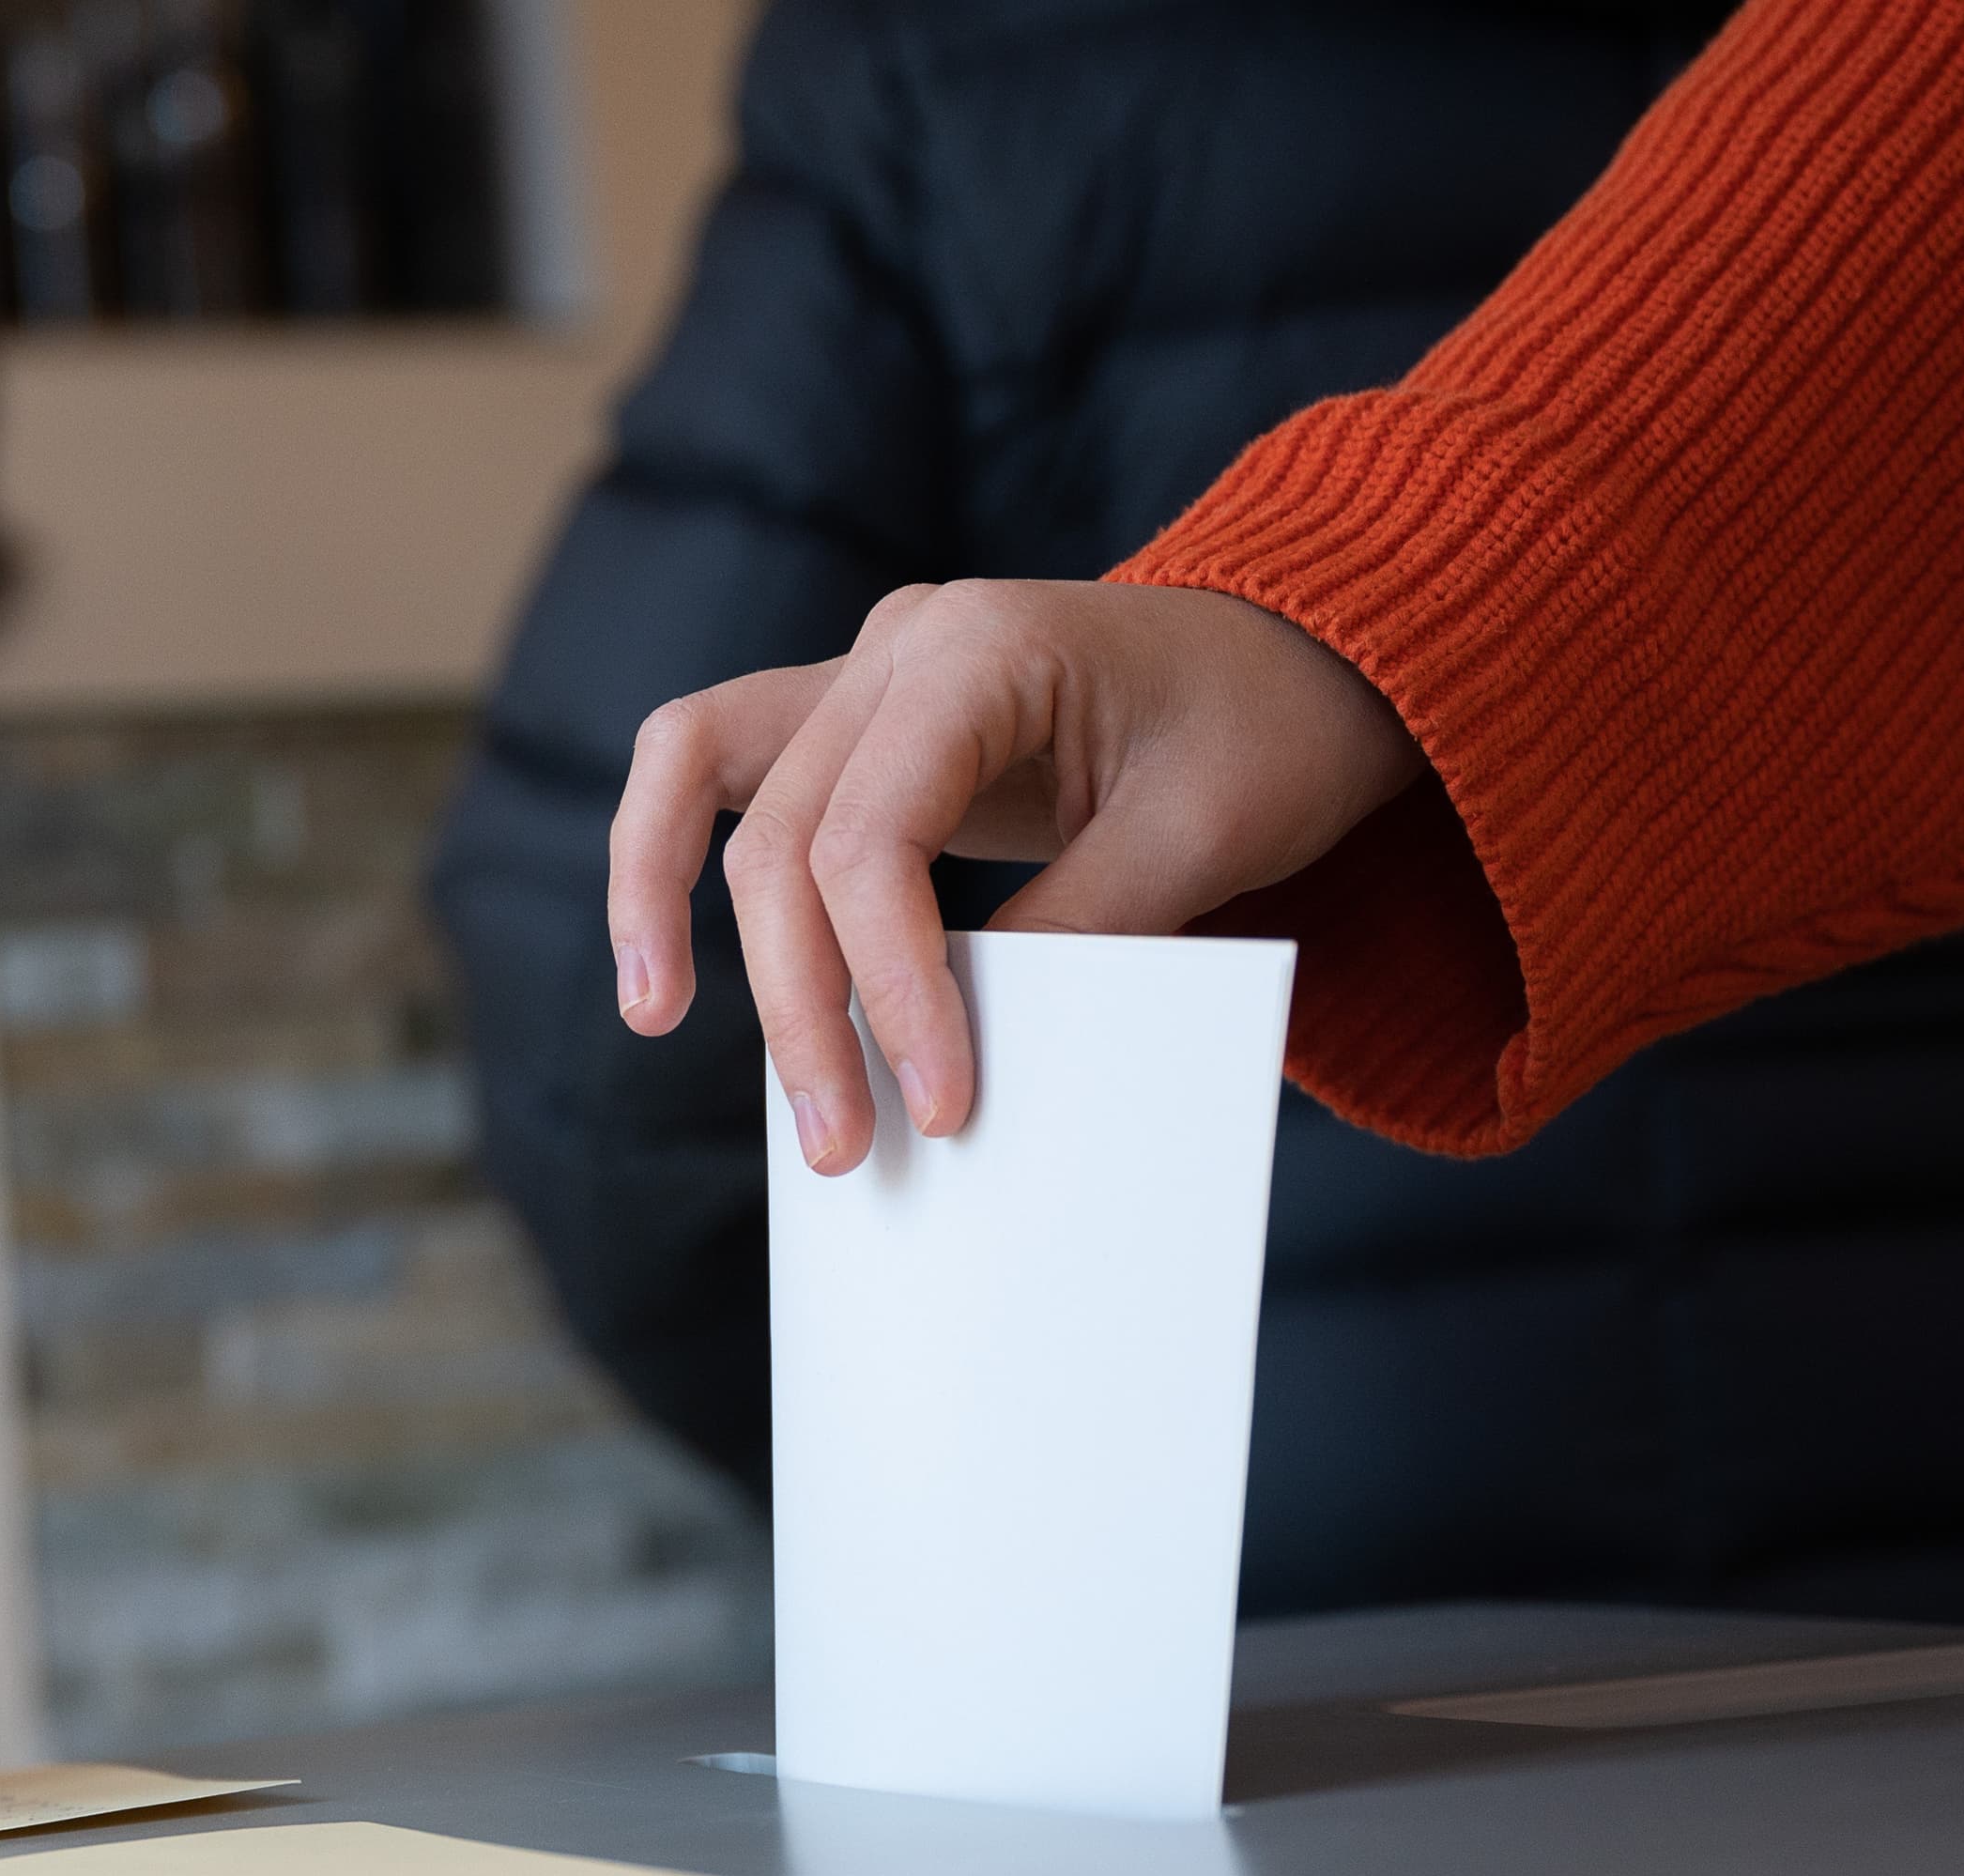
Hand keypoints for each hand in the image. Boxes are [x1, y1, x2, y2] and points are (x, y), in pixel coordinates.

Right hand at [604, 581, 1422, 1171]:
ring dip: (677, 915)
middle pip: (781, 836)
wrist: (1303, 655)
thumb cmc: (1266, 728)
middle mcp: (898, 642)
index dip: (887, 986)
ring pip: (707, 784)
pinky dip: (668, 855)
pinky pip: (714, 770)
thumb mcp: (1201, 834)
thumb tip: (948, 1052)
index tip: (940, 1106)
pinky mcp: (855, 720)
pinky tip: (662, 961)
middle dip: (800, 1003)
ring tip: (660, 1024)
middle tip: (842, 1144)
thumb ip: (1073, 928)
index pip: (873, 838)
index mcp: (983, 646)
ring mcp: (863, 672)